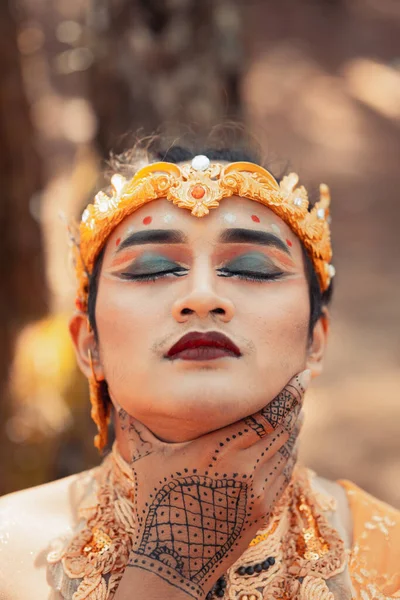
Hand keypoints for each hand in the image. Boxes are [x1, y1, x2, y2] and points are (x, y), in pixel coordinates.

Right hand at [114, 369, 309, 598]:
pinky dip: (290, 454)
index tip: (301, 375)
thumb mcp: (146, 461)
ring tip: (297, 411)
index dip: (289, 393)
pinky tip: (288, 445)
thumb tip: (119, 400)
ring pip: (289, 450)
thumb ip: (136, 427)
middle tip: (299, 386)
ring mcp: (259, 491)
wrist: (174, 560)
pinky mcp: (264, 510)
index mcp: (219, 448)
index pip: (268, 414)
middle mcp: (246, 467)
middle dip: (295, 405)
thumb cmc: (157, 505)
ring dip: (295, 428)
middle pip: (285, 427)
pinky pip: (286, 473)